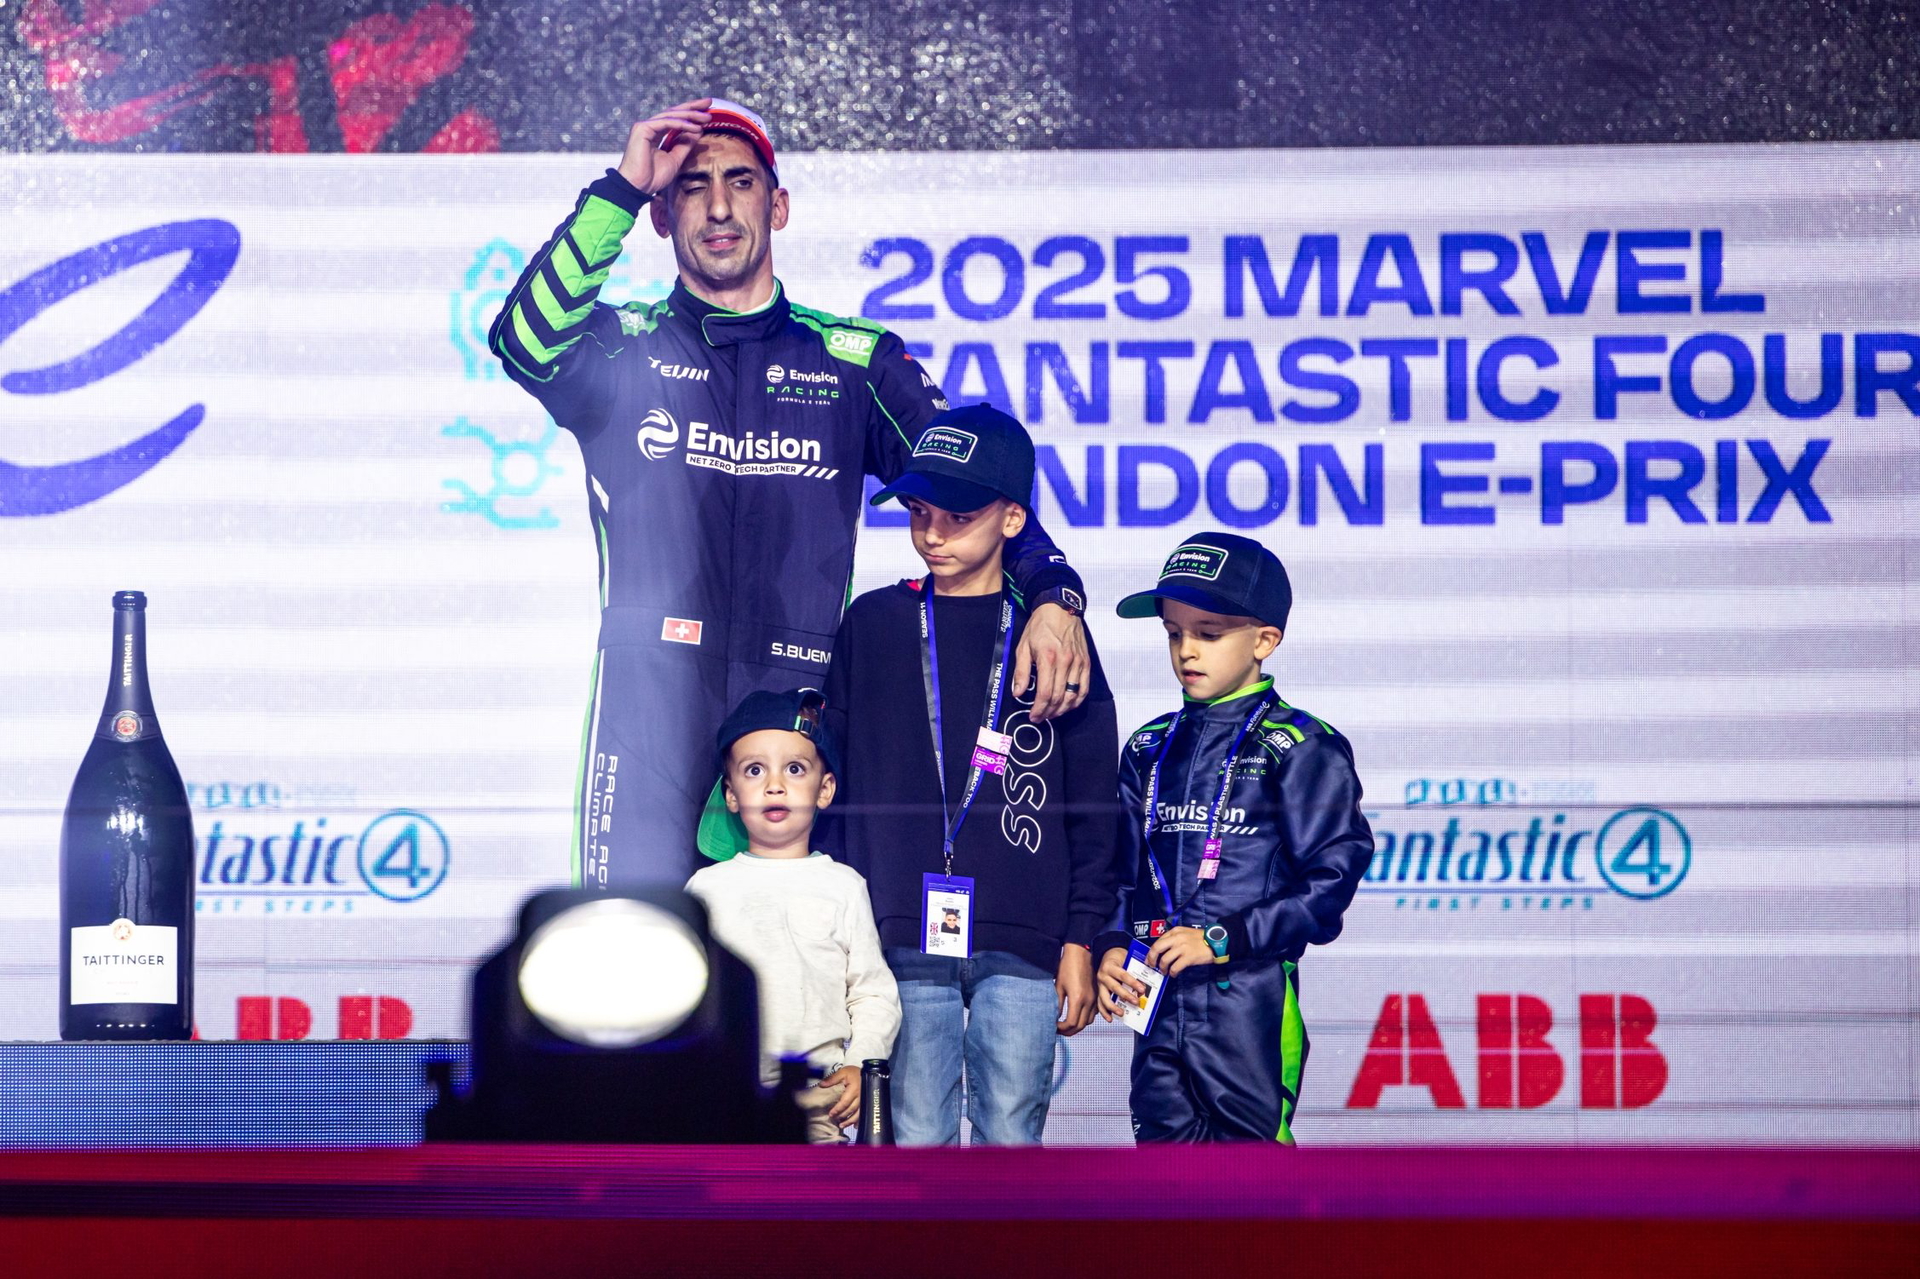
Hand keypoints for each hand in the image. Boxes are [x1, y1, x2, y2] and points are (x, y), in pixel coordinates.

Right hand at [616, 98, 713, 193]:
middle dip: (692, 107)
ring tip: (707, 117)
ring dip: (690, 115)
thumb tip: (698, 130)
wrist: (637, 188)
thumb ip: (685, 144)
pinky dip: (682, 124)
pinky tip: (695, 127)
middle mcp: (649, 126)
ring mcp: (644, 126)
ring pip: (671, 115)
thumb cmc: (653, 177)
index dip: (691, 113)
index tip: (707, 111)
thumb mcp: (675, 159)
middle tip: (709, 102)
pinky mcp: (642, 129)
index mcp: (655, 133)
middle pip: (673, 112)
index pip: (675, 119)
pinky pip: (666, 122)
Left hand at [821, 1064, 861, 1127]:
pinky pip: (863, 1114)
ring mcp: (864, 1101)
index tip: (831, 1114)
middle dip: (842, 1116)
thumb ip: (833, 1078)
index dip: (837, 1109)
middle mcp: (860, 1097)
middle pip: (850, 1110)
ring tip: (842, 1125)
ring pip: (857, 1114)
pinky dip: (859, 1121)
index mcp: (853, 1090)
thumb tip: (821, 1085)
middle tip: (835, 1119)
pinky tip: (855, 1126)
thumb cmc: (855, 1073)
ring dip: (850, 1121)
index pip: (845, 1102)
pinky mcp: (867, 1103)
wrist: (869, 1072)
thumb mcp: (843, 1072)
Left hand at [1013, 602, 1090, 721]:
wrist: (1059, 609)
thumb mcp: (1023, 647)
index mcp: (1048, 659)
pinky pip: (1084, 688)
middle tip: (1040, 717)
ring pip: (1073, 696)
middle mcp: (1065, 662)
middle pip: (1059, 698)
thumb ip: (1021, 672)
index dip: (1039, 709)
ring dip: (1062, 710)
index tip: (1033, 716)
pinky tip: (1068, 705)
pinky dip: (1076, 701)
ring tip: (1052, 714)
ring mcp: (1078, 663)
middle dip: (1048, 712)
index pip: (1046, 693)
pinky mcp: (1085, 662)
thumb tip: (1018, 692)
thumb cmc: (1039, 627)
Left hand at [1055, 945, 1095, 1035]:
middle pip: (1080, 1026)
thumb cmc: (1067, 967)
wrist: (1081, 953)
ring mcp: (1094, 998)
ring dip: (1077, 1026)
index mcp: (1077, 999)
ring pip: (1088, 1021)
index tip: (1054, 1027)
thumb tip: (1054, 1017)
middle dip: (1069, 1031)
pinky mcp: (1096, 995)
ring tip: (1067, 1025)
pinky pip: (1093, 1014)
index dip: (1062, 1029)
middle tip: (1059, 1031)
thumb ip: (1057, 1004)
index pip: (1071, 1023)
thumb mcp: (1058, 986)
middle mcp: (1088, 1001)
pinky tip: (1077, 1016)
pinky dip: (1085, 1019)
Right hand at [1095, 946, 1144, 1021]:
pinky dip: (1104, 1012)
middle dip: (1126, 996)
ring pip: (1104, 997)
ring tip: (1121, 1013)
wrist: (1107, 954)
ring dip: (1113, 1007)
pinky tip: (1110, 1018)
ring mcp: (1100, 984)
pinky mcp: (1099, 991)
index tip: (1142, 989)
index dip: (1132, 982)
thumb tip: (1148, 976)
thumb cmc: (1118, 957)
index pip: (1122, 975)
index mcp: (1110, 966)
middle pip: (1114, 987)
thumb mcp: (1126, 957)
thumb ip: (1134, 966)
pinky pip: (1099, 1003)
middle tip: (1136, 1002)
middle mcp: (1103, 975)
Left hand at [1146, 926, 1214, 978]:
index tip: (1150, 959)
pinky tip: (1174, 974)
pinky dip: (1172, 972)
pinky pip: (1175, 967)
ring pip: (1165, 960)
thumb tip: (1164, 950)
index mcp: (1175, 931)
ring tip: (1165, 972)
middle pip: (1157, 948)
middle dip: (1152, 959)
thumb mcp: (1186, 933)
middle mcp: (1177, 938)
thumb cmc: (1201, 939)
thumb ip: (1174, 938)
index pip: (1158, 941)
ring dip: (1162, 968)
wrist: (1216, 942)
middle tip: (1152, 966)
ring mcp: (1182, 948)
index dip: (1151, 952)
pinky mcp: (1188, 957)